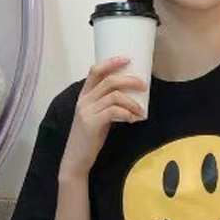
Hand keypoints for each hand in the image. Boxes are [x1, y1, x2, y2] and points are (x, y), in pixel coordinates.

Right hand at [59, 57, 146, 178]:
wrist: (76, 160)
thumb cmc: (89, 138)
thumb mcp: (96, 116)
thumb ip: (107, 105)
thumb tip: (130, 96)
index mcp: (84, 96)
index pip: (95, 70)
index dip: (111, 62)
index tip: (128, 59)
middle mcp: (84, 100)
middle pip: (109, 80)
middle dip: (129, 80)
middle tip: (143, 85)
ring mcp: (86, 111)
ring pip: (114, 96)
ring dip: (132, 101)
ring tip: (140, 110)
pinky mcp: (91, 123)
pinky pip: (114, 111)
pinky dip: (127, 113)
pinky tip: (132, 119)